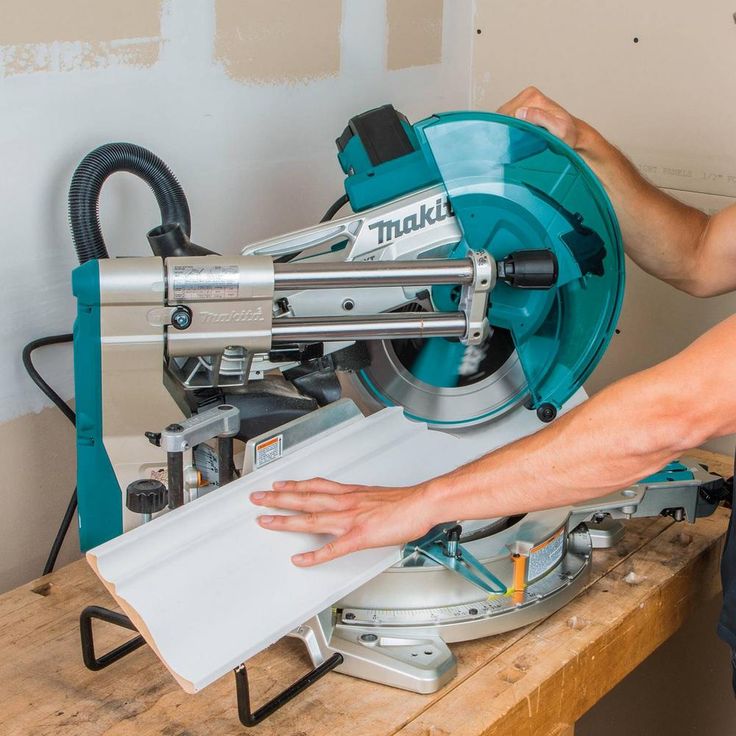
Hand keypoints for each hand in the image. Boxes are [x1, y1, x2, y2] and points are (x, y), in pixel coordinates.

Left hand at [250, 479, 434, 566]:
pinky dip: (314, 555)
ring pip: (311, 518)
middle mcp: (345, 502)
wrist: (421, 503)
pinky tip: (300, 560)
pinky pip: (332, 548)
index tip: (278, 485)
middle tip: (257, 499)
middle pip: (305, 498)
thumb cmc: (405, 501)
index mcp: (350, 493)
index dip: (294, 485)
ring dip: (285, 520)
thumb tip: (356, 506)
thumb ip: (362, 501)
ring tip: (265, 521)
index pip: (315, 486)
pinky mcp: (358, 537)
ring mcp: (350, 519)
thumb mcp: (377, 496)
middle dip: (278, 498)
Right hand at [497, 86, 580, 148]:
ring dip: (507, 128)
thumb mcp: (558, 129)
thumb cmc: (567, 135)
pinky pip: (507, 117)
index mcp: (533, 97)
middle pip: (504, 114)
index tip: (517, 140)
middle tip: (519, 140)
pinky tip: (517, 134)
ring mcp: (524, 100)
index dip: (509, 129)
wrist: (573, 134)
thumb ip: (541, 119)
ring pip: (503, 117)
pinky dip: (508, 127)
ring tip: (519, 137)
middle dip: (507, 128)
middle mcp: (528, 94)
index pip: (508, 114)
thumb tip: (520, 112)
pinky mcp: (521, 106)